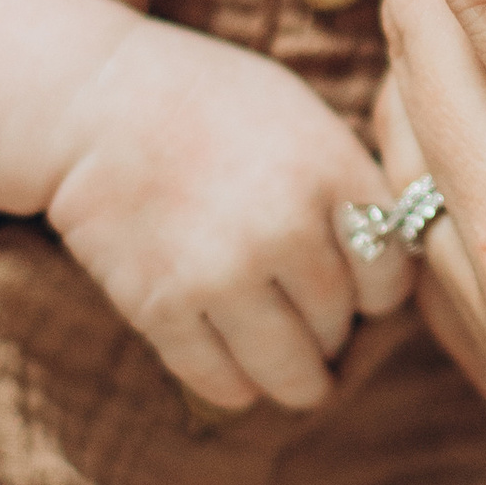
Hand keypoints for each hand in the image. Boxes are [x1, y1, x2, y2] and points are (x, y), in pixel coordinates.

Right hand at [47, 18, 410, 414]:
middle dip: (332, 334)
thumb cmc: (207, 100)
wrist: (93, 99)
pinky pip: (223, 384)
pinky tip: (233, 363)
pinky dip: (236, 385)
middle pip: (340, 327)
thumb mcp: (302, 117)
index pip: (392, 278)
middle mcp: (285, 228)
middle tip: (314, 326)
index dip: (379, 292)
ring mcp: (221, 273)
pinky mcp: (162, 308)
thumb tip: (392, 261)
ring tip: (288, 366)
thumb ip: (349, 184)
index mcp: (331, 172)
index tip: (358, 289)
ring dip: (295, 378)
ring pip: (291, 374)